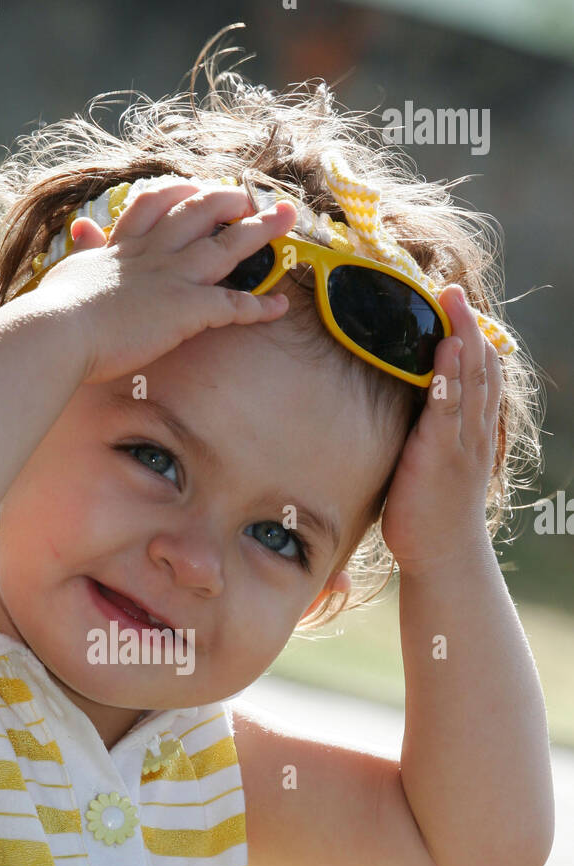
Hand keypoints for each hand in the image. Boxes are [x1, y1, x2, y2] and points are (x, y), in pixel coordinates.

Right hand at [28, 182, 296, 383]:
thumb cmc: (56, 311)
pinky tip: (281, 306)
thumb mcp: (70, 269)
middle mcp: (153, 255)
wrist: (59, 331)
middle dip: (227, 200)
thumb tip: (80, 227)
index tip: (194, 187)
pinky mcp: (186, 310)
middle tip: (249, 195)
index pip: (155, 207)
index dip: (178, 194)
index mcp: (123, 247)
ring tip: (286, 220)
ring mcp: (173, 279)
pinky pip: (233, 305)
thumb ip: (84, 250)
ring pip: (226, 247)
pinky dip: (259, 306)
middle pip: (199, 214)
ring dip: (259, 231)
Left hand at [380, 284, 502, 575]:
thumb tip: (404, 414)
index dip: (474, 340)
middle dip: (468, 326)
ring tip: (452, 302)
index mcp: (472, 432)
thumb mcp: (434, 466)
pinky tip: (445, 350)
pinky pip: (446, 409)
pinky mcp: (439, 456)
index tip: (461, 310)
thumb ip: (426, 437)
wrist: (443, 557)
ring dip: (461, 337)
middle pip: (478, 368)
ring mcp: (460, 442)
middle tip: (454, 290)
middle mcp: (473, 431)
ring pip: (468, 381)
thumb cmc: (432, 514)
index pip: (481, 376)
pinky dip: (448, 377)